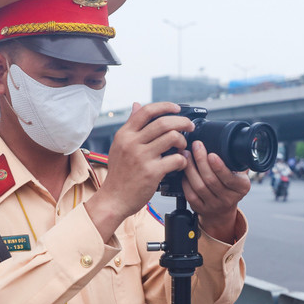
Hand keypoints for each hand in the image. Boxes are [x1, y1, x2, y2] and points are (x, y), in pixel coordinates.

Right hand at [86, 102, 194, 237]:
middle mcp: (132, 143)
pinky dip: (183, 160)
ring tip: (182, 147)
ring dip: (183, 141)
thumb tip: (136, 105)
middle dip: (182, 122)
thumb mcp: (119, 146)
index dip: (165, 107)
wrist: (114, 199)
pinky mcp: (152, 172)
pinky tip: (180, 163)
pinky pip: (176, 159)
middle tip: (189, 127)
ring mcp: (142, 157)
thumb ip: (130, 126)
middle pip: (163, 122)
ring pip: (172, 138)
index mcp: (124, 134)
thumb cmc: (119, 174)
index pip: (146, 111)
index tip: (177, 109)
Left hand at [181, 140, 250, 242]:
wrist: (223, 210)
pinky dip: (185, 181)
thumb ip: (236, 161)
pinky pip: (190, 195)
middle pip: (211, 180)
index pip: (230, 178)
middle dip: (201, 161)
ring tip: (186, 154)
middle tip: (196, 146)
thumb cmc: (230, 185)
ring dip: (190, 168)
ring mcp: (214, 205)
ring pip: (199, 186)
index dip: (219, 167)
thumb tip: (231, 142)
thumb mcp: (239, 174)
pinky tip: (184, 171)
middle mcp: (229, 198)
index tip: (211, 154)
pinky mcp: (201, 209)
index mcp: (241, 187)